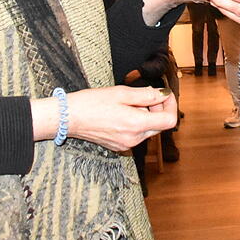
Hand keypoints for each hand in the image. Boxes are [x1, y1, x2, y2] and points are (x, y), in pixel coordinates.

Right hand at [31, 86, 176, 151]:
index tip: (165, 94)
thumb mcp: (122, 93)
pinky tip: (122, 112)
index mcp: (136, 125)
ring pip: (148, 130)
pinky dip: (136, 122)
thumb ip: (146, 95)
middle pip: (159, 126)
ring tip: (129, 102)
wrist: (68, 117)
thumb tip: (163, 94)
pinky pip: (136, 134)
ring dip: (146, 115)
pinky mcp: (118, 146)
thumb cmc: (92, 102)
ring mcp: (126, 145)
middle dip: (158, 109)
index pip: (169, 120)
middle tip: (146, 95)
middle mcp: (133, 139)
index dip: (171, 105)